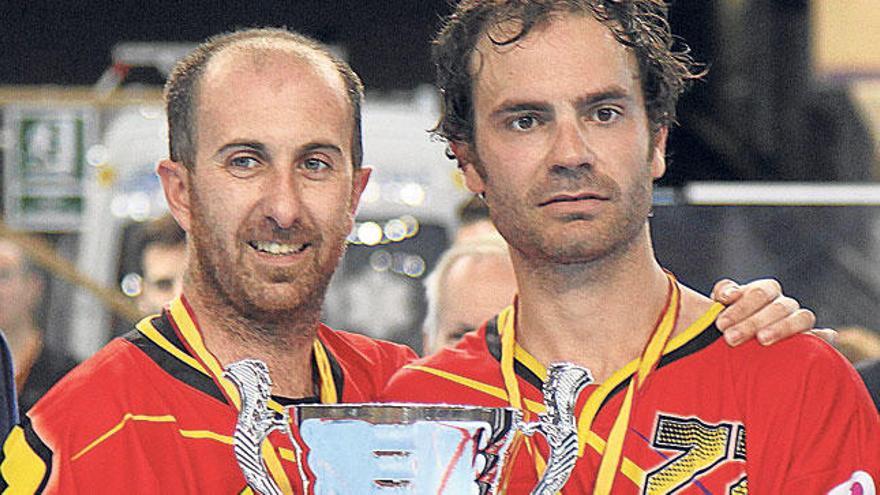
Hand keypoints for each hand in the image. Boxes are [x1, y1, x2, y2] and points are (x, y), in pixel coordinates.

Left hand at [711, 278, 827, 345]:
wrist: (740, 342)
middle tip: (730, 338)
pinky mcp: (812, 340)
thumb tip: (729, 295)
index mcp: (765, 291)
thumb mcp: (721, 306)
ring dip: (782, 328)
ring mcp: (800, 321)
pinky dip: (823, 337)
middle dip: (752, 322)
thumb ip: (723, 294)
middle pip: (778, 307)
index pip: (759, 293)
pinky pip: (824, 336)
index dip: (741, 307)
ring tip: (762, 340)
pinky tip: (820, 340)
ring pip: (803, 317)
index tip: (720, 324)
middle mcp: (785, 304)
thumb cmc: (729, 321)